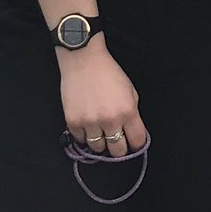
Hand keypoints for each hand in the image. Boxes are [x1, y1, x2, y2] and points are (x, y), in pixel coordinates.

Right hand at [59, 41, 148, 155]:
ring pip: (98, 149)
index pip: (137, 141)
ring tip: (100, 129)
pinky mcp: (73, 123)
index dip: (136, 144)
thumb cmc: (108, 72)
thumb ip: (132, 112)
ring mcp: (90, 123)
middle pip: (118, 151)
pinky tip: (87, 123)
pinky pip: (81, 140)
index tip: (132, 143)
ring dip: (100, 142)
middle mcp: (110, 120)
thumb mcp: (129, 90)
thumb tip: (132, 132)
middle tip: (116, 140)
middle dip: (119, 148)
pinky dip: (85, 135)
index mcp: (127, 111)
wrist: (84, 60)